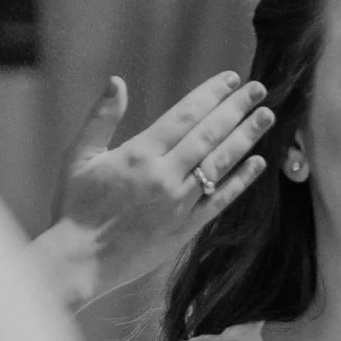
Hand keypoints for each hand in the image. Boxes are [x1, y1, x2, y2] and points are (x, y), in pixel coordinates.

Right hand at [32, 73, 273, 308]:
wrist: (79, 260)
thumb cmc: (74, 207)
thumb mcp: (79, 156)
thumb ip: (101, 118)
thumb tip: (116, 81)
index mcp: (139, 154)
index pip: (184, 115)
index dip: (211, 94)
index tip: (232, 80)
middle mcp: (164, 175)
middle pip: (208, 134)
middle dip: (236, 109)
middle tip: (259, 89)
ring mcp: (178, 203)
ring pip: (219, 164)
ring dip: (245, 138)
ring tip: (266, 117)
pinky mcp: (185, 229)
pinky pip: (219, 200)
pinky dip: (240, 181)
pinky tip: (258, 163)